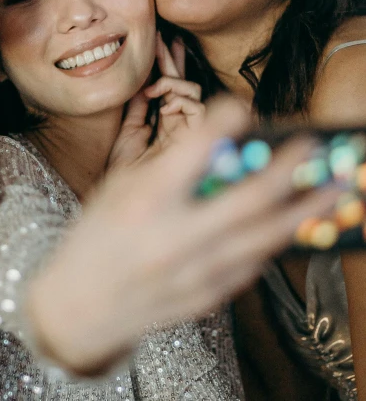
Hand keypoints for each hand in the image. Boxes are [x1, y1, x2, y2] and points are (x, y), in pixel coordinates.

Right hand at [27, 97, 339, 375]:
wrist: (80, 307)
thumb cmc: (98, 235)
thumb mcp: (120, 187)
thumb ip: (168, 167)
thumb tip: (218, 143)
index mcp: (143, 202)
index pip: (192, 152)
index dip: (222, 122)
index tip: (242, 105)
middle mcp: (172, 237)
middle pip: (247, 200)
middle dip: (286, 168)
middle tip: (310, 144)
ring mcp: (194, 272)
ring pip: (265, 237)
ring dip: (304, 209)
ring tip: (332, 186)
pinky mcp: (208, 297)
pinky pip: (253, 264)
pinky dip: (273, 238)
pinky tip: (290, 221)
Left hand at [107, 34, 202, 169]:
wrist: (126, 201)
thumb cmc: (126, 173)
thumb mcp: (129, 132)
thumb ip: (137, 108)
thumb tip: (141, 80)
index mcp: (165, 123)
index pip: (170, 87)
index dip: (166, 63)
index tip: (159, 40)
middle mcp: (181, 125)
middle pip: (183, 84)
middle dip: (172, 60)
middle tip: (162, 38)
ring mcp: (190, 132)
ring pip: (195, 93)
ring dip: (174, 83)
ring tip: (155, 89)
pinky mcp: (197, 141)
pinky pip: (198, 109)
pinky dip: (181, 100)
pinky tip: (164, 106)